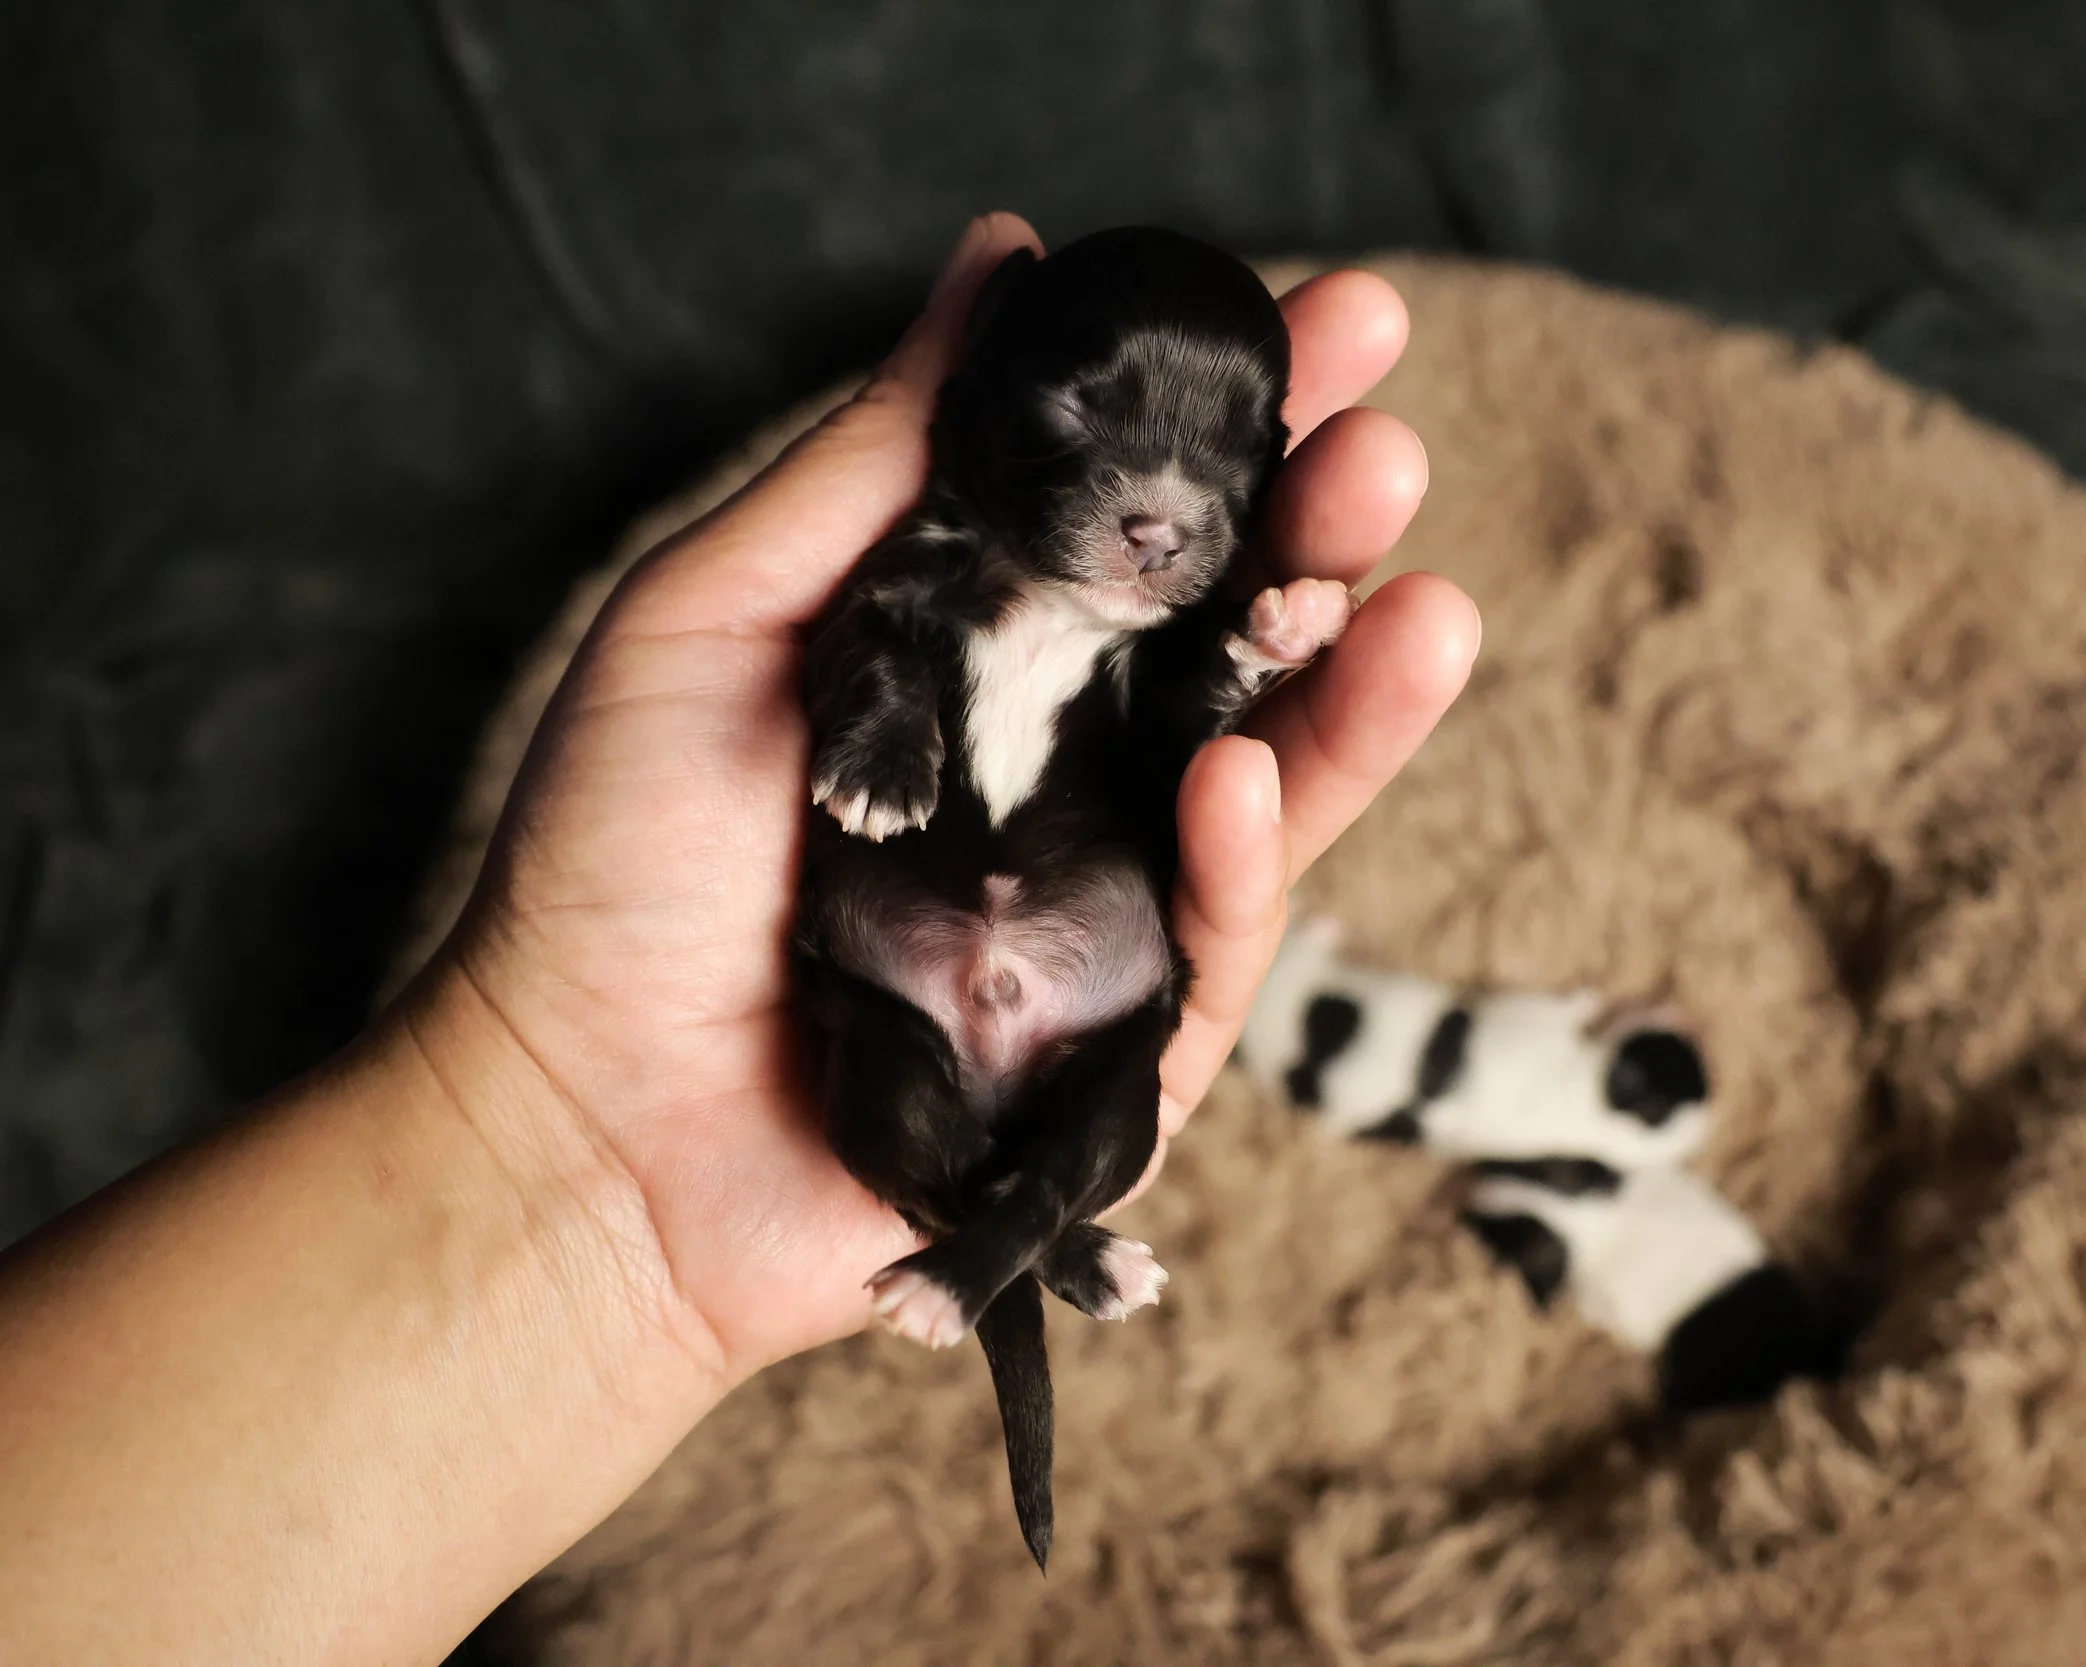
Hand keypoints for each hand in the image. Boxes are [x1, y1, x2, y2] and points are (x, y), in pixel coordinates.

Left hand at [406, 214, 1477, 1384]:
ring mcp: (1105, 902)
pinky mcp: (1125, 1041)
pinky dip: (1239, 854)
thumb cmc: (611, 868)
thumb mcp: (719, 613)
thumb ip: (877, 453)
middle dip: (1323, 538)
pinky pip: (1217, 939)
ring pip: (1275, 781)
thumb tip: (1005, 253)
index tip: (1339, 318)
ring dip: (1351, 689)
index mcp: (983, 655)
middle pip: (1235, 636)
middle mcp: (1066, 766)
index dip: (1244, 421)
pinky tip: (1236, 770)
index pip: (1143, 518)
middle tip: (1388, 444)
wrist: (573, 1124)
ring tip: (1421, 599)